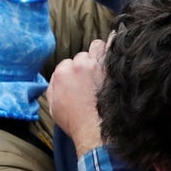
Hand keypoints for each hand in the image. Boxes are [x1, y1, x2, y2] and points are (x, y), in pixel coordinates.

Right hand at [47, 38, 107, 153]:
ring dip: (98, 54)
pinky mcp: (111, 68)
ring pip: (96, 47)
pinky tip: (117, 41)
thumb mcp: (53, 106)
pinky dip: (114, 44)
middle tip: (91, 79)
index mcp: (62, 72)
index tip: (78, 83)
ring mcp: (96, 65)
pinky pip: (113, 47)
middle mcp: (78, 65)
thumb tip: (57, 77)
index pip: (67, 64)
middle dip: (85, 65)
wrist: (93, 129)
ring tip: (101, 65)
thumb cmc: (74, 121)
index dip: (73, 73)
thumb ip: (53, 87)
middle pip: (82, 56)